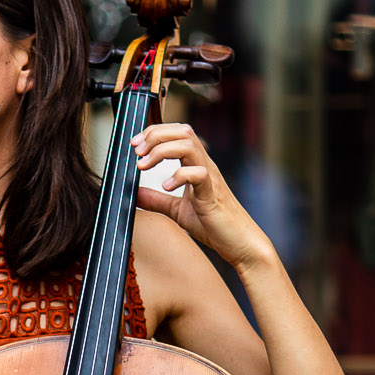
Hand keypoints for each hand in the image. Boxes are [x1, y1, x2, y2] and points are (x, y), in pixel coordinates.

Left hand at [132, 121, 268, 271]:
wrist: (240, 243)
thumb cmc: (214, 225)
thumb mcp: (177, 210)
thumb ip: (156, 200)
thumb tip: (134, 193)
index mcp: (196, 165)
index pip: (177, 133)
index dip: (154, 132)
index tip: (134, 144)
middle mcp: (204, 165)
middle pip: (183, 132)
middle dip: (155, 135)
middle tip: (136, 151)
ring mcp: (210, 178)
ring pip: (189, 146)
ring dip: (162, 150)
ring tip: (144, 165)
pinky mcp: (213, 194)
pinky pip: (199, 174)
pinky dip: (179, 176)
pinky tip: (166, 187)